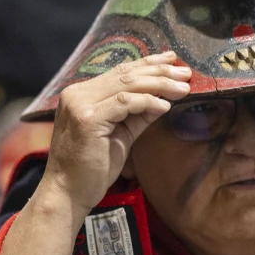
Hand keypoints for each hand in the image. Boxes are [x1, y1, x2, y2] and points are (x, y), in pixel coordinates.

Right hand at [41, 52, 190, 214]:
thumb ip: (139, 114)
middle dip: (160, 71)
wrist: (69, 193)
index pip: (120, 72)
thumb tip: (165, 97)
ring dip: (160, 84)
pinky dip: (148, 102)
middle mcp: (77, 93)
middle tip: (186, 72)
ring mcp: (79, 104)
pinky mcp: (87, 118)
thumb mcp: (121, 134)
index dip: (148, 64)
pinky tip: (165, 106)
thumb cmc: (94, 167)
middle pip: (125, 75)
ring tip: (184, 88)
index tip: (173, 61)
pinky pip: (124, 103)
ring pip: (127, 85)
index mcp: (82, 94)